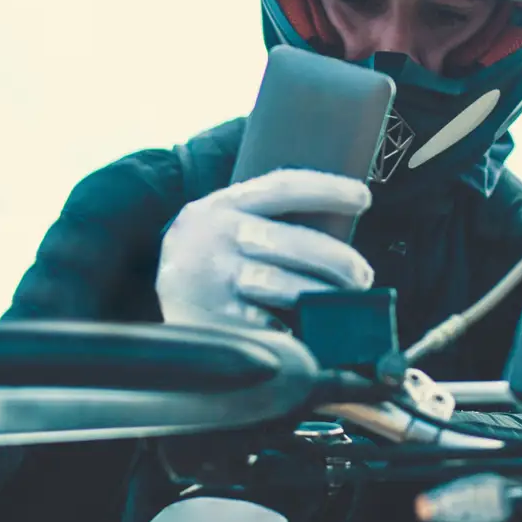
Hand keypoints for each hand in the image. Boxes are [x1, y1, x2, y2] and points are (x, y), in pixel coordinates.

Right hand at [155, 169, 375, 328]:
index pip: (282, 187)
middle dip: (336, 258)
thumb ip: (270, 218)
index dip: (327, 189)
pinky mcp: (210, 318)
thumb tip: (341, 227)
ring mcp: (210, 279)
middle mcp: (214, 236)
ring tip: (345, 301)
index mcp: (224, 204)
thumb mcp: (228, 222)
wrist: (159, 290)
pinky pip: (263, 325)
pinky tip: (307, 333)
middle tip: (363, 275)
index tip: (363, 198)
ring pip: (278, 284)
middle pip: (287, 240)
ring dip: (321, 294)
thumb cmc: (212, 254)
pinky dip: (290, 330)